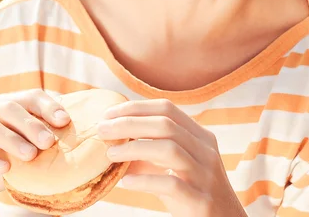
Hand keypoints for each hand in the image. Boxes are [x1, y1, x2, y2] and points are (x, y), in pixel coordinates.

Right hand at [0, 89, 70, 214]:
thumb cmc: (7, 163)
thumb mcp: (27, 148)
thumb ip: (42, 136)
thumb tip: (70, 127)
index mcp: (5, 104)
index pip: (29, 96)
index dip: (47, 106)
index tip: (64, 121)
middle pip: (9, 108)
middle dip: (31, 124)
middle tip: (49, 142)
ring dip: (12, 139)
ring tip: (30, 155)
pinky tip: (5, 168)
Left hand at [96, 98, 246, 216]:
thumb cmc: (195, 193)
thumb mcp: (179, 168)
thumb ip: (153, 154)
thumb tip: (115, 144)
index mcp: (201, 136)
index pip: (167, 109)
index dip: (136, 108)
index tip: (109, 113)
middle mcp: (206, 150)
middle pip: (165, 125)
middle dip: (129, 123)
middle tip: (102, 129)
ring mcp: (205, 175)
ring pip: (169, 149)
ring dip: (134, 148)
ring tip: (110, 154)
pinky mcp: (201, 201)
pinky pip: (170, 184)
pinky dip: (145, 180)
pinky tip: (125, 182)